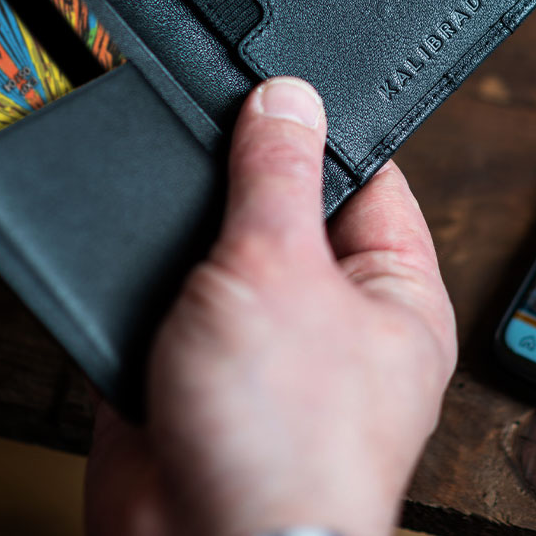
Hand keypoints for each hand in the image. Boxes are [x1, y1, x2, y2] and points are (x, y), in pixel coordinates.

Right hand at [85, 77, 457, 535]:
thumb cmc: (286, 446)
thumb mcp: (283, 271)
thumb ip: (279, 177)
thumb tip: (288, 99)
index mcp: (392, 289)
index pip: (370, 178)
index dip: (325, 129)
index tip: (281, 89)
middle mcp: (334, 311)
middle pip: (292, 205)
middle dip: (247, 175)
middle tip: (213, 136)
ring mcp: (265, 335)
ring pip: (228, 245)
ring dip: (195, 226)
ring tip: (178, 207)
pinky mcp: (200, 359)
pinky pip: (179, 290)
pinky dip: (156, 269)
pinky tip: (143, 253)